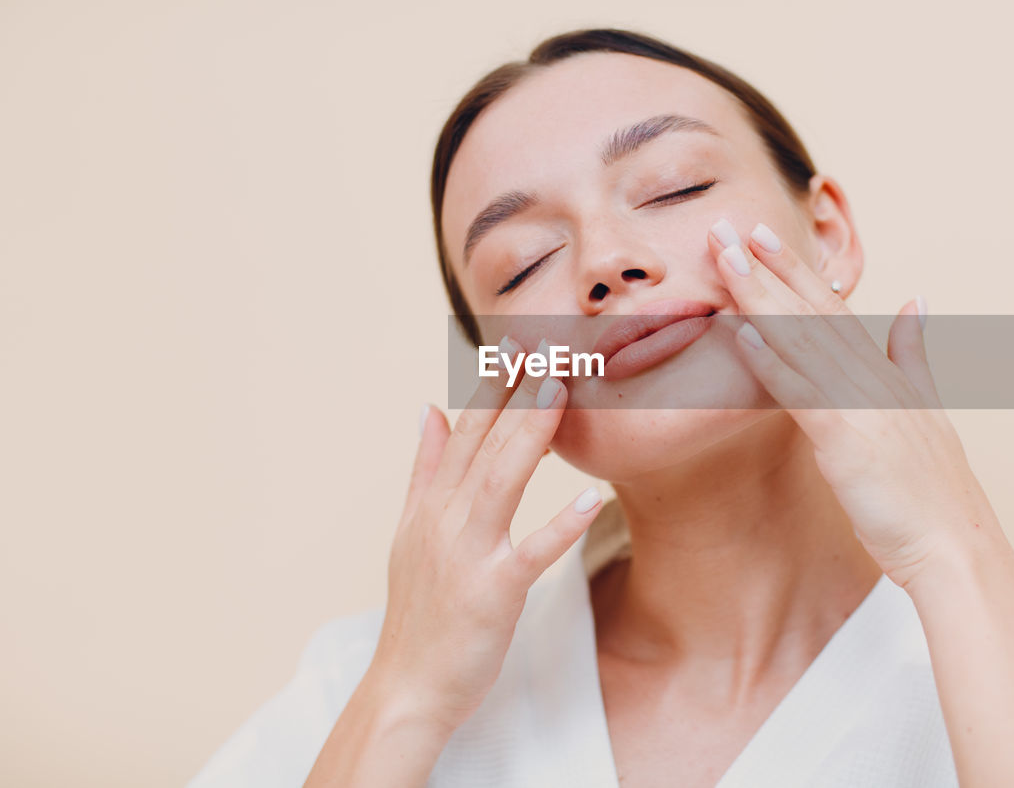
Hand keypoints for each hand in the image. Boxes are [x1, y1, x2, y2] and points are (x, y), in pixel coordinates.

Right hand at [369, 340, 603, 731]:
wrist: (406, 688)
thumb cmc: (419, 613)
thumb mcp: (409, 533)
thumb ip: (423, 470)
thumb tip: (428, 408)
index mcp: (431, 504)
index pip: (466, 429)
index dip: (494, 382)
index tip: (520, 340)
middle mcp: (444, 520)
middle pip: (485, 442)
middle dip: (517, 388)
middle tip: (549, 340)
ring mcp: (466, 554)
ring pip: (501, 480)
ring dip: (531, 431)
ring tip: (560, 387)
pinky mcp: (492, 592)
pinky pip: (531, 553)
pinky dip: (561, 524)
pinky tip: (592, 496)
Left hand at [708, 220, 999, 589]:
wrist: (956, 547)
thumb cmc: (933, 493)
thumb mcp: (927, 411)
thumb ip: (914, 355)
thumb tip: (915, 302)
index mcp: (887, 373)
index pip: (833, 309)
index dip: (796, 270)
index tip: (763, 236)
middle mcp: (875, 379)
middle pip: (814, 312)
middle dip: (770, 267)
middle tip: (730, 226)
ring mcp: (863, 406)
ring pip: (803, 340)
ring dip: (760, 297)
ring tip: (726, 259)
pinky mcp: (849, 440)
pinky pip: (803, 394)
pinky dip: (771, 362)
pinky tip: (742, 334)